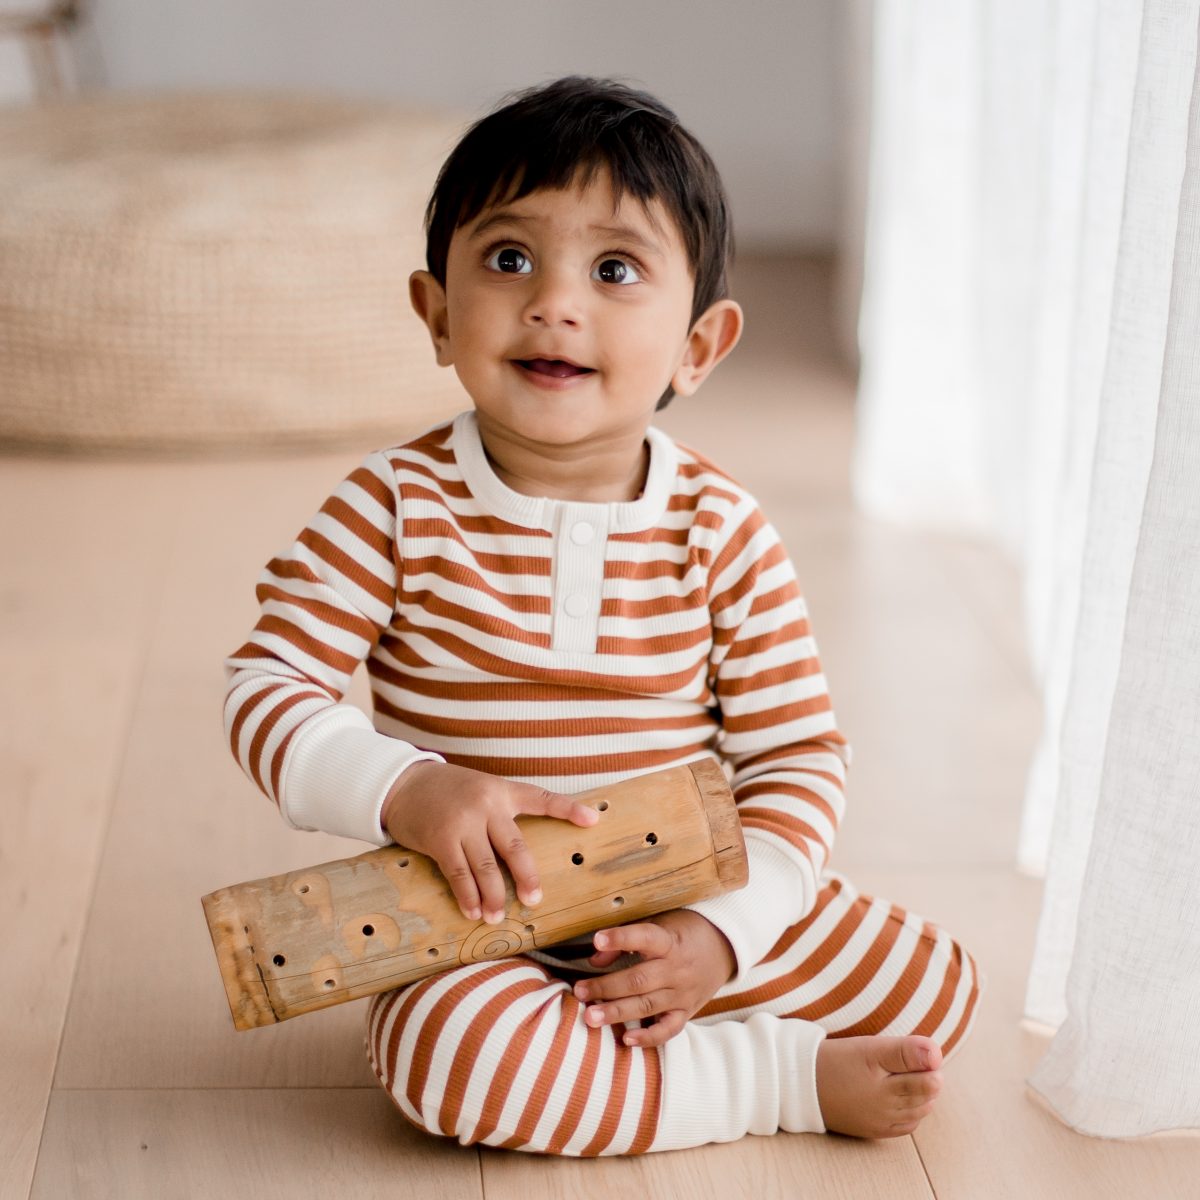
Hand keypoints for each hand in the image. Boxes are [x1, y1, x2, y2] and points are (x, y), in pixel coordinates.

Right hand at [380, 761, 598, 924]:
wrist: (404, 783)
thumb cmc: (448, 791)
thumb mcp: (481, 789)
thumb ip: (502, 811)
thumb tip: (519, 851)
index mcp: (502, 790)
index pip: (541, 798)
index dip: (568, 809)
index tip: (593, 820)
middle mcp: (487, 805)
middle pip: (515, 847)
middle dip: (527, 877)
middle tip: (534, 900)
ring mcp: (463, 822)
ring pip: (486, 867)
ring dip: (494, 896)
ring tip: (497, 916)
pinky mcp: (441, 839)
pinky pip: (459, 874)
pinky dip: (468, 896)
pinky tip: (473, 911)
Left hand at [570, 909, 736, 1048]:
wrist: (723, 947)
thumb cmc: (682, 931)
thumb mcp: (659, 922)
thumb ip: (626, 940)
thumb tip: (595, 959)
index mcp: (669, 941)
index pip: (645, 938)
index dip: (621, 938)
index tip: (597, 939)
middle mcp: (676, 969)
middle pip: (639, 980)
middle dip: (606, 987)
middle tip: (578, 990)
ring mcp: (682, 993)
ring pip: (647, 1006)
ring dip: (617, 1012)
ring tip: (590, 1017)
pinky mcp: (686, 1011)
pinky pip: (668, 1029)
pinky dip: (649, 1037)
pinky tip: (626, 1040)